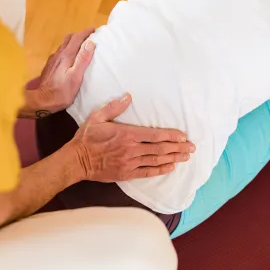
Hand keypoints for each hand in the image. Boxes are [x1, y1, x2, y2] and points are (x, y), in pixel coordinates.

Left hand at [20, 27, 95, 117]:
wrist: (42, 100)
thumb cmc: (62, 92)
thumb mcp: (76, 77)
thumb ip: (83, 59)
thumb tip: (90, 42)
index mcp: (66, 56)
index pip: (76, 38)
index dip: (86, 33)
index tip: (94, 30)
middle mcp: (58, 55)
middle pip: (69, 39)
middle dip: (79, 35)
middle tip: (89, 36)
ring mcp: (52, 60)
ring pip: (63, 45)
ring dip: (73, 42)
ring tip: (82, 45)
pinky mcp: (50, 66)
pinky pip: (60, 52)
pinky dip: (68, 49)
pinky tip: (70, 57)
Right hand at [70, 93, 195, 181]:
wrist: (77, 160)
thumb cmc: (87, 138)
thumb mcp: (97, 117)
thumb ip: (114, 107)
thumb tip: (128, 96)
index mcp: (127, 134)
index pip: (155, 135)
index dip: (171, 136)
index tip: (183, 136)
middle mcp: (131, 149)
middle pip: (160, 149)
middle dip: (178, 148)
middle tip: (192, 148)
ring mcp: (130, 163)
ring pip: (156, 160)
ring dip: (173, 158)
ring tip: (186, 157)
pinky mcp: (126, 173)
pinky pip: (147, 172)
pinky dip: (160, 170)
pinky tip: (170, 167)